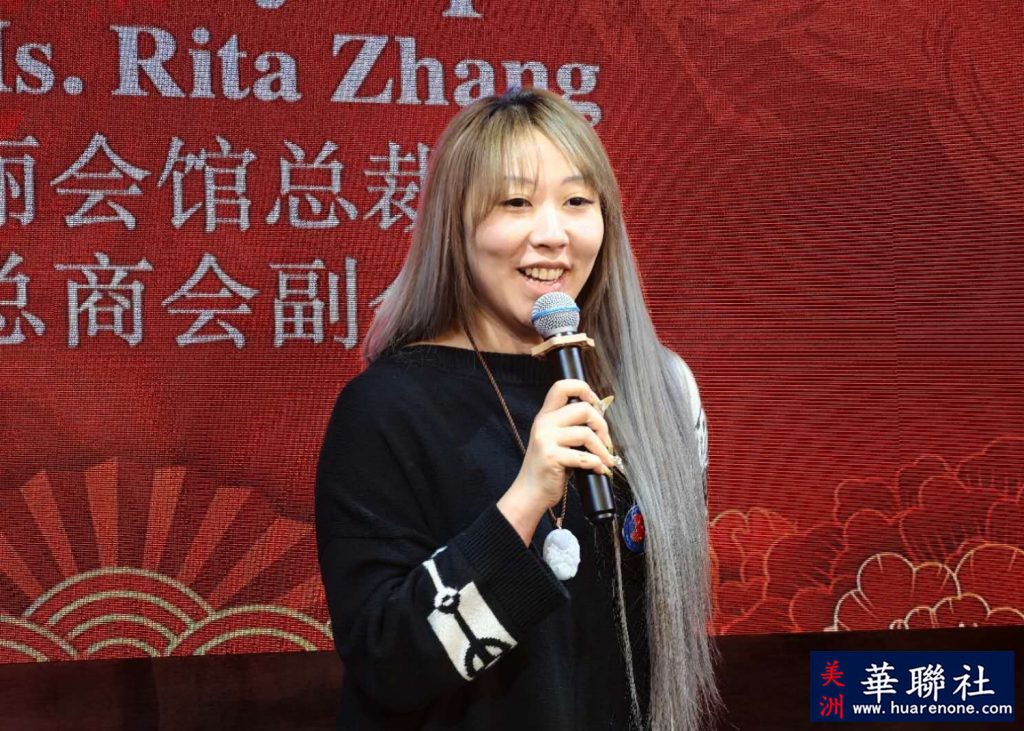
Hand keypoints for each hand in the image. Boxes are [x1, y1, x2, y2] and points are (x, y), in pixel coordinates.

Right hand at [498, 379, 614, 544]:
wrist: (530, 493)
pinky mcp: (552, 458)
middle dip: (602, 426)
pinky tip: (599, 469)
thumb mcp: (555, 440)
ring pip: (586, 433)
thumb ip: (571, 426)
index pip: (562, 386)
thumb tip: (600, 416)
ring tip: (606, 459)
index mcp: (545, 416)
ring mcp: (546, 440)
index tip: (595, 404)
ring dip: (603, 449)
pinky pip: (584, 457)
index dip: (583, 389)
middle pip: (583, 409)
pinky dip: (597, 464)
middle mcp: (544, 423)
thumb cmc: (548, 468)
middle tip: (606, 442)